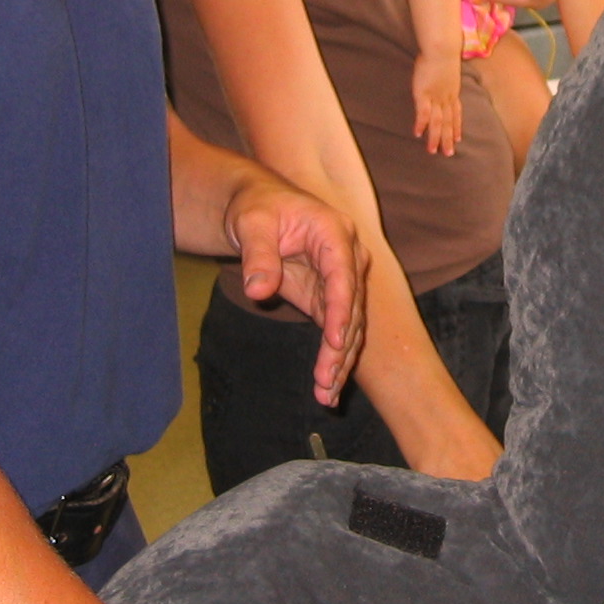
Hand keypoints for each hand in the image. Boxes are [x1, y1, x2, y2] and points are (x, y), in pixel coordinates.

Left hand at [223, 171, 368, 404]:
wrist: (259, 207)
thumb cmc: (257, 209)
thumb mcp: (251, 224)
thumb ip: (257, 256)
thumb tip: (257, 291)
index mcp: (334, 233)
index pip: (343, 276)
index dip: (341, 311)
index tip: (335, 342)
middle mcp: (348, 258)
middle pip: (352, 308)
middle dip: (341, 348)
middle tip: (326, 381)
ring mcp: (342, 280)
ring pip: (350, 326)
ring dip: (339, 361)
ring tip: (325, 395)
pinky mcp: (329, 298)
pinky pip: (337, 332)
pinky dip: (333, 359)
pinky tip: (326, 388)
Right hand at [411, 51, 464, 156]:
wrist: (442, 48)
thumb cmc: (444, 51)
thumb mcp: (448, 64)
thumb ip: (445, 72)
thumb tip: (443, 70)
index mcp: (453, 91)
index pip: (456, 113)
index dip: (456, 126)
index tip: (458, 138)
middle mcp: (446, 97)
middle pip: (448, 122)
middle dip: (448, 138)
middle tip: (449, 153)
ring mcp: (436, 97)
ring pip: (437, 122)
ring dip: (435, 137)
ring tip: (433, 151)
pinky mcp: (423, 94)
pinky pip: (423, 113)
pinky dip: (422, 124)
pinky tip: (418, 134)